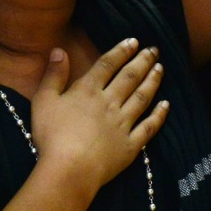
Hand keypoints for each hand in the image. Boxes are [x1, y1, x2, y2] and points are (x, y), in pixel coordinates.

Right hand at [29, 41, 167, 193]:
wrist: (70, 169)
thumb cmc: (52, 135)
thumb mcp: (43, 100)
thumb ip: (53, 75)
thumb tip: (59, 50)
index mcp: (87, 91)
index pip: (107, 65)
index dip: (121, 51)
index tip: (134, 41)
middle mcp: (109, 103)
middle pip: (129, 78)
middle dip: (142, 61)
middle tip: (154, 49)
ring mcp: (123, 124)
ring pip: (142, 98)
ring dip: (152, 82)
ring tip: (161, 68)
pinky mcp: (130, 145)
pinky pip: (148, 127)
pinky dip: (159, 115)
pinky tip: (166, 105)